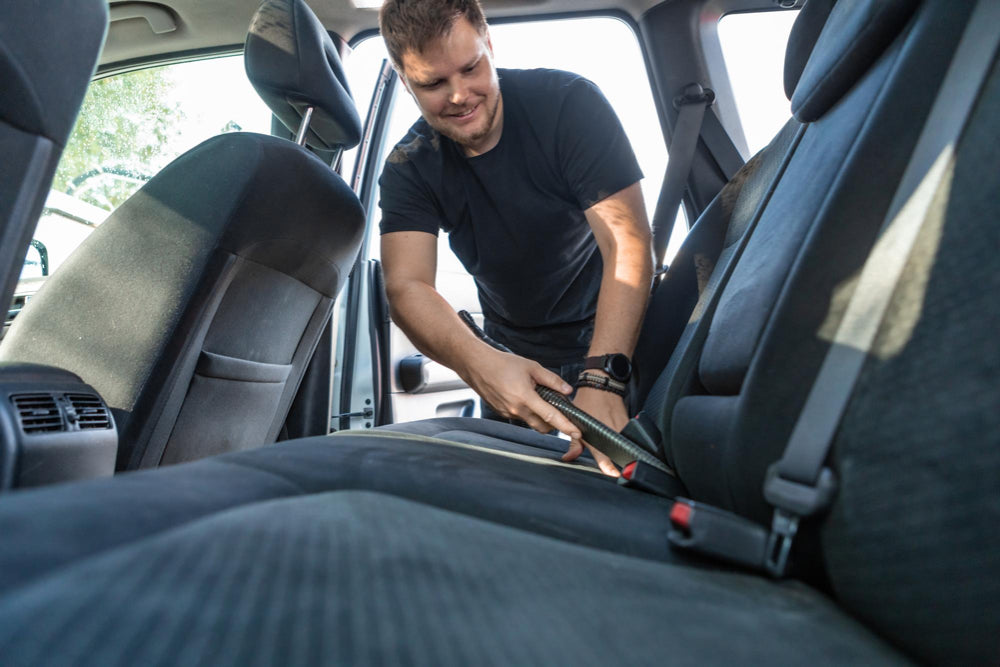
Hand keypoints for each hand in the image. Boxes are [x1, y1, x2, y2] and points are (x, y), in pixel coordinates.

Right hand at [462, 348, 582, 441]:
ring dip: (540, 416)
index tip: (577, 432)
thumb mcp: (531, 367)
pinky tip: (522, 396)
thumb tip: (567, 390)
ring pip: (531, 422)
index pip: (550, 416)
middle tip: (558, 408)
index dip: (565, 426)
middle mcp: (516, 409)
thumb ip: (551, 380)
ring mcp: (508, 413)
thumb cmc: (503, 364)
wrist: (477, 365)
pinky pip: (521, 417)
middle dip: (554, 422)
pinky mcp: (502, 413)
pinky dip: (527, 411)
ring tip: (537, 397)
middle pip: (543, 426)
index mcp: (525, 397)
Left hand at [562, 386, 627, 476]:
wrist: (600, 385)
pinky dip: (625, 440)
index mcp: (594, 432)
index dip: (608, 465)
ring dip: (621, 451)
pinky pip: (628, 436)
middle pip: (616, 451)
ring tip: (621, 455)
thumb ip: (574, 443)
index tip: (613, 474)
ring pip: (624, 444)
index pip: (603, 452)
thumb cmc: (586, 403)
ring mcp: (621, 425)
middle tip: (618, 470)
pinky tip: (620, 439)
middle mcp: (609, 430)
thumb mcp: (575, 421)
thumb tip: (569, 457)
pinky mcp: (629, 422)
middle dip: (617, 462)